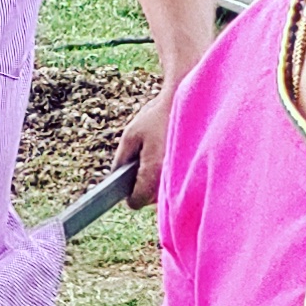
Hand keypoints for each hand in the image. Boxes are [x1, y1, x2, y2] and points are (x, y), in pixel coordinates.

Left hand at [118, 85, 174, 208]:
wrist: (184, 103)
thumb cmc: (156, 118)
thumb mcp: (130, 136)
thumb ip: (120, 160)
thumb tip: (116, 177)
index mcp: (153, 172)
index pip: (137, 201)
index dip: (128, 195)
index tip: (126, 183)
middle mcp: (169, 178)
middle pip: (149, 199)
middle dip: (142, 184)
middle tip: (142, 160)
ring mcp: (181, 176)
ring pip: (162, 192)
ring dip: (155, 179)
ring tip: (155, 154)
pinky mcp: (189, 170)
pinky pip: (173, 182)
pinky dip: (166, 173)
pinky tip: (165, 154)